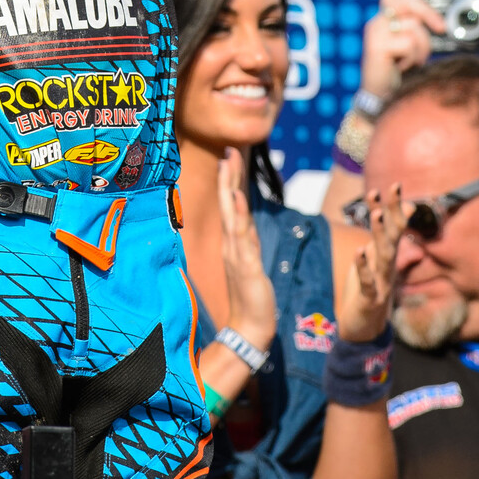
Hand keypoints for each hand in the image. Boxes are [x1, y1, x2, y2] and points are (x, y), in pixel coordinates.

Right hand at [217, 148, 279, 350]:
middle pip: (228, 203)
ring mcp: (236, 253)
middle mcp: (230, 244)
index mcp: (232, 243)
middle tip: (229, 150)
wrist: (249, 328)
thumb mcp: (250, 264)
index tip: (230, 158)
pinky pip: (241, 236)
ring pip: (232, 214)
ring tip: (229, 163)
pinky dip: (237, 215)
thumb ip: (247, 244)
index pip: (231, 206)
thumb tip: (246, 226)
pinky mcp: (245, 265)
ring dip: (230, 187)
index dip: (229, 182)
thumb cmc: (251, 298)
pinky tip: (236, 198)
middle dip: (228, 176)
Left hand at [334, 183, 404, 342]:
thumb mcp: (374, 260)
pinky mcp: (370, 299)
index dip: (392, 206)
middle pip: (394, 235)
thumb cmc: (368, 289)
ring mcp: (382, 282)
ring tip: (377, 214)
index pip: (394, 227)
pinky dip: (364, 267)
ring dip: (380, 235)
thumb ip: (382, 237)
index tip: (391, 185)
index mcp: (387, 256)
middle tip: (394, 187)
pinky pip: (368, 281)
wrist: (364, 329)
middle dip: (393, 211)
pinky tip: (359, 251)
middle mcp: (388, 266)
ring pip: (383, 256)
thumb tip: (393, 214)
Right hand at [362, 0, 444, 105]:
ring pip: (413, 27)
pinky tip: (403, 68)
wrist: (382, 99)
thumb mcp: (414, 46)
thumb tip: (446, 22)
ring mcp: (375, 33)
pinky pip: (409, 43)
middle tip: (442, 28)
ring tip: (413, 62)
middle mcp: (378, 22)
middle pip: (406, 0)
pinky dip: (413, 58)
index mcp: (386, 18)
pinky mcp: (376, 47)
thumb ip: (423, 30)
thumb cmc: (402, 73)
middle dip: (428, 12)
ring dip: (422, 47)